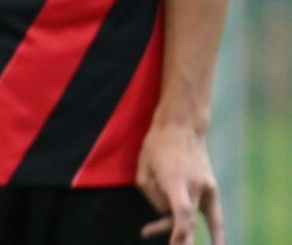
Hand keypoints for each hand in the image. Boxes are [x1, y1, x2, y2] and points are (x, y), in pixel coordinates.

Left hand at [138, 122, 222, 243]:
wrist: (182, 127)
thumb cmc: (156, 146)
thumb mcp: (143, 169)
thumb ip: (152, 196)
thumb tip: (166, 213)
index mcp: (176, 180)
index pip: (183, 212)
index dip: (179, 230)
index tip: (175, 243)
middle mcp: (196, 186)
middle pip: (185, 219)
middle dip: (171, 233)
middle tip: (146, 232)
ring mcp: (207, 188)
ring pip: (196, 218)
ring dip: (183, 232)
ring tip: (174, 242)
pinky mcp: (212, 189)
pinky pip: (216, 216)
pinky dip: (217, 233)